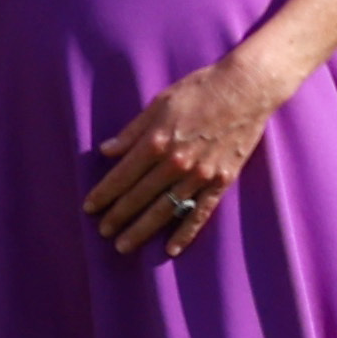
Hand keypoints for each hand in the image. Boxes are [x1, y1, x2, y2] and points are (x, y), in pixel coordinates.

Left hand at [86, 52, 280, 257]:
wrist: (247, 88)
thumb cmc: (201, 89)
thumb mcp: (160, 102)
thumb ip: (132, 131)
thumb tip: (106, 151)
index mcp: (157, 141)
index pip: (122, 175)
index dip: (103, 193)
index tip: (89, 207)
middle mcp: (176, 163)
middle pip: (139, 197)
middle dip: (118, 216)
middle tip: (102, 231)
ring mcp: (200, 175)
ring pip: (165, 210)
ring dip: (142, 229)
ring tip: (123, 245)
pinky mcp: (222, 181)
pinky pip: (200, 213)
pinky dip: (185, 233)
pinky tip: (170, 249)